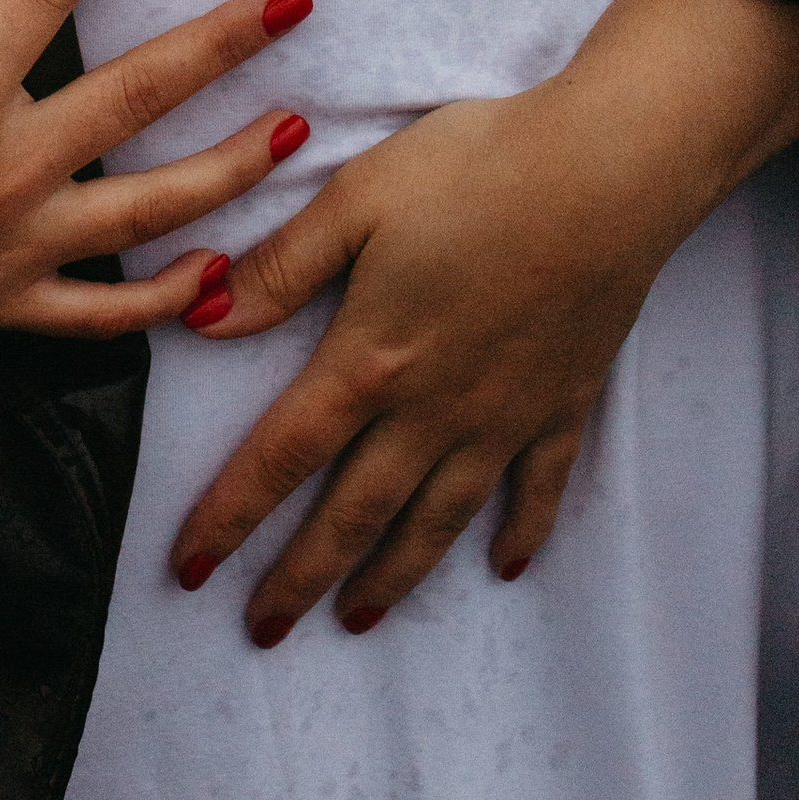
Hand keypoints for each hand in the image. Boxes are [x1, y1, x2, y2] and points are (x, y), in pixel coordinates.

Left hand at [168, 0, 798, 642]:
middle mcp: (432, 408)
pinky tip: (507, 567)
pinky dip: (522, 531)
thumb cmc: (476, 169)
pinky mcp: (564, 401)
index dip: (229, 516)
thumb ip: (280, 268)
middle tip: (262, 630)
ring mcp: (503, 415)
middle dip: (300, 578)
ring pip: (437, 518)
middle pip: (353, 512)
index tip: (189, 570)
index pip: (281, 456)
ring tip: (359, 619)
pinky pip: (538, 487)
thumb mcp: (356, 199)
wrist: (609, 170)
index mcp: (369, 359)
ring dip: (394, 575)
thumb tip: (202, 318)